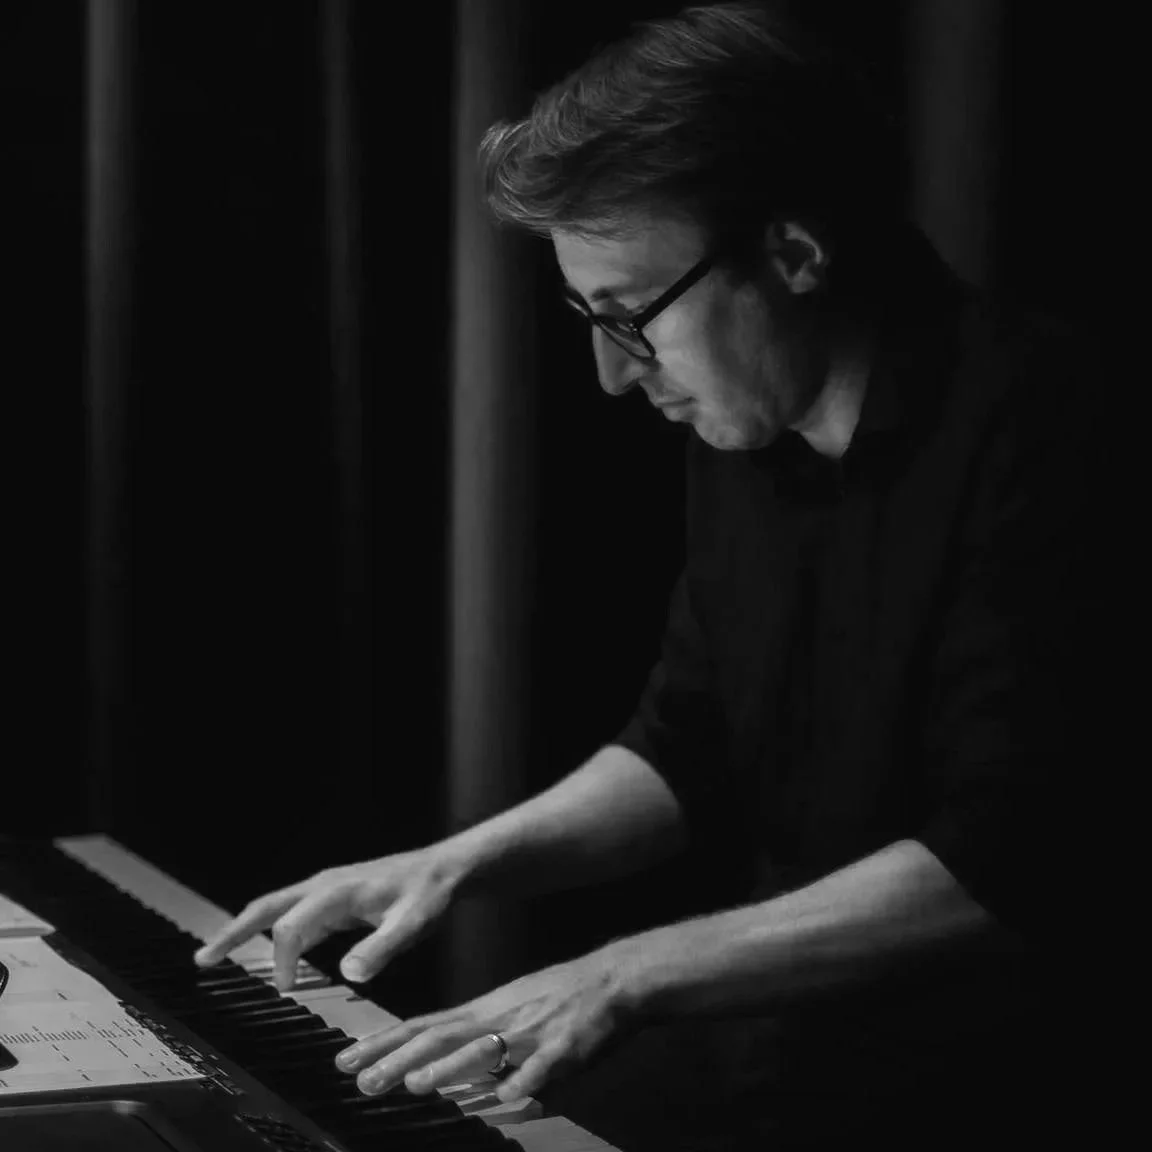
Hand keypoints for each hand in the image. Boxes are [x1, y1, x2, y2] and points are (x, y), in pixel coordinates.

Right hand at [193, 848, 465, 989]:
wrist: (444, 869)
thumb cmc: (428, 894)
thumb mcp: (412, 924)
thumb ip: (381, 949)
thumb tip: (348, 975)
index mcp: (336, 892)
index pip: (290, 928)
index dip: (283, 962)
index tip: (289, 991)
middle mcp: (325, 885)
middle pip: (267, 907)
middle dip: (233, 932)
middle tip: (203, 959)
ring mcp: (328, 888)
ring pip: (277, 908)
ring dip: (246, 929)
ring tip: (218, 954)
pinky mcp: (335, 896)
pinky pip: (295, 913)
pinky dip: (274, 930)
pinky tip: (273, 951)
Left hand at [333, 946, 633, 1103]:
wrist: (612, 979)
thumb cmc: (558, 996)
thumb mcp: (507, 1006)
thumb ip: (472, 1035)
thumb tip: (430, 1063)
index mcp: (483, 1011)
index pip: (422, 1027)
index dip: (382, 1044)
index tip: (345, 1059)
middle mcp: (498, 1021)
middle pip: (441, 1040)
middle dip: (399, 1061)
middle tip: (361, 1079)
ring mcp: (530, 1036)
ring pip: (485, 1053)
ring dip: (450, 1070)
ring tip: (417, 1084)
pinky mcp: (564, 1051)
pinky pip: (541, 1072)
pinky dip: (523, 1085)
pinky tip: (508, 1100)